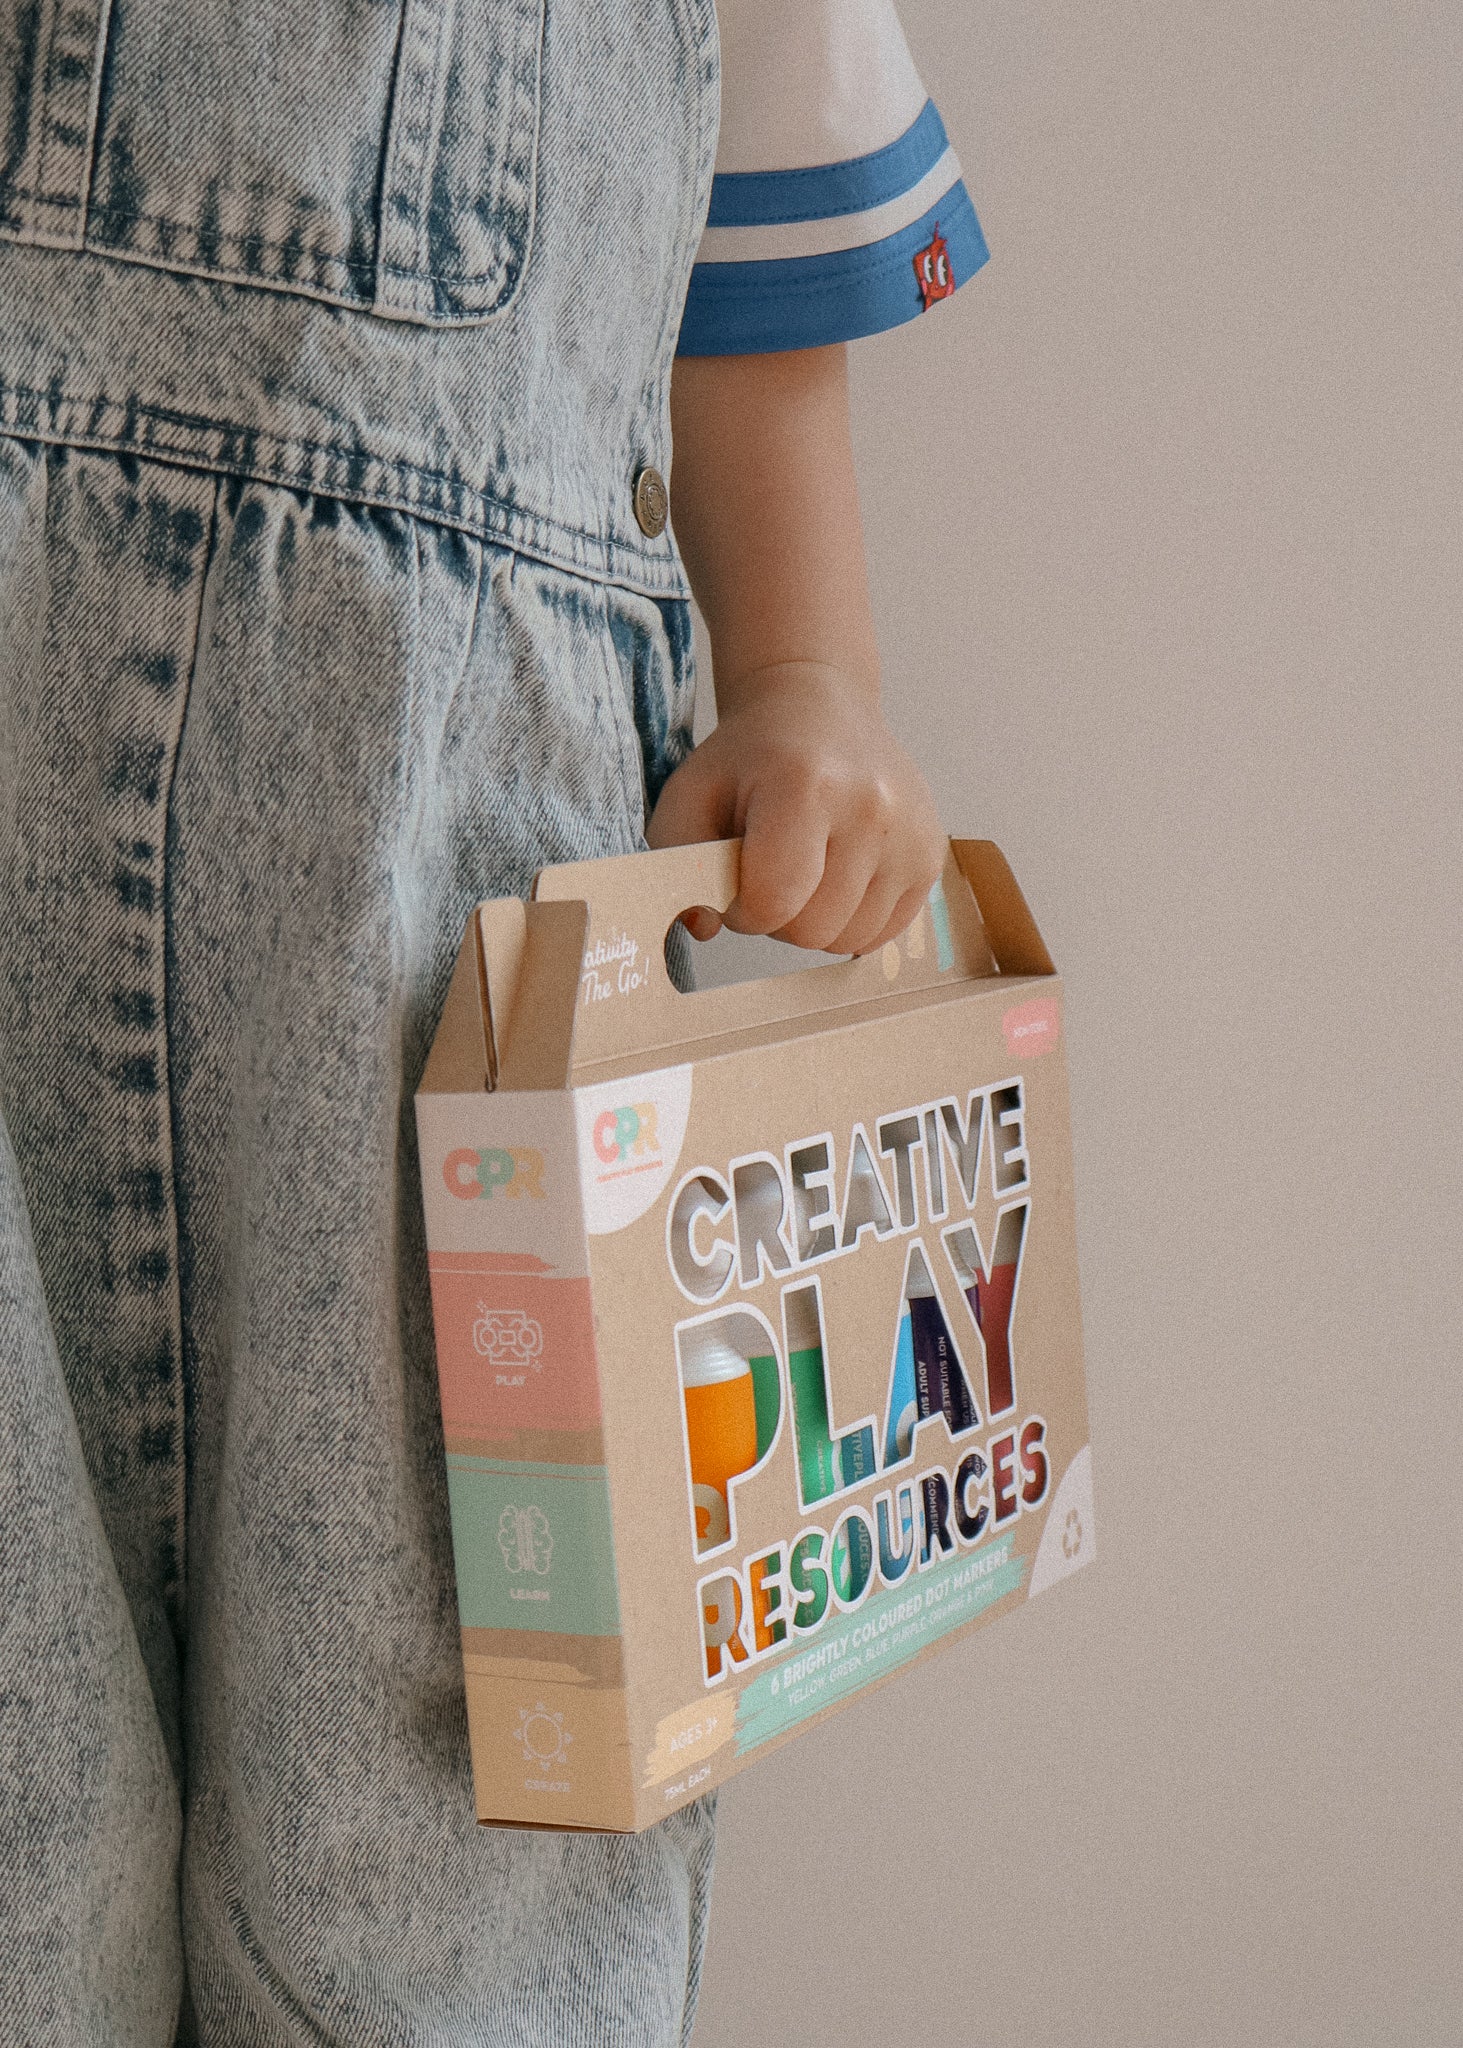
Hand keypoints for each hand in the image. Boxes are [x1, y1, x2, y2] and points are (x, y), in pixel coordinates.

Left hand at [646, 662, 944, 954]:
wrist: (821, 710)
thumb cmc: (751, 759)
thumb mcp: (690, 794)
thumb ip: (677, 862)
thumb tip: (704, 927)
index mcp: (805, 785)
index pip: (773, 901)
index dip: (742, 908)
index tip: (737, 878)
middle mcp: (870, 808)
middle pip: (812, 930)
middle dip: (779, 917)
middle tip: (770, 872)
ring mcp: (910, 833)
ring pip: (849, 940)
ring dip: (816, 922)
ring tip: (806, 870)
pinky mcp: (932, 855)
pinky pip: (882, 933)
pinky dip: (850, 920)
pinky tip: (837, 877)